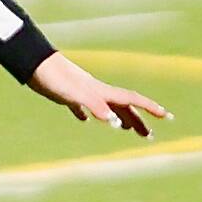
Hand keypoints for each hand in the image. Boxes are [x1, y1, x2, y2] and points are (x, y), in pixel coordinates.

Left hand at [27, 52, 171, 137]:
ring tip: (125, 129)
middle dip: (139, 121)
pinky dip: (88, 113)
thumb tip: (115, 122)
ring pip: (106, 107)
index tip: (167, 116)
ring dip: (119, 117)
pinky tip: (84, 119)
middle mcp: (96, 91)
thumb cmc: (55, 79)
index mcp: (101, 91)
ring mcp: (82, 92)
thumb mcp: (76, 96)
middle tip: (149, 136)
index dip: (150, 108)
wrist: (34, 64)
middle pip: (123, 106)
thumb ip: (96, 107)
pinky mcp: (66, 94)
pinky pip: (82, 106)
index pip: (132, 100)